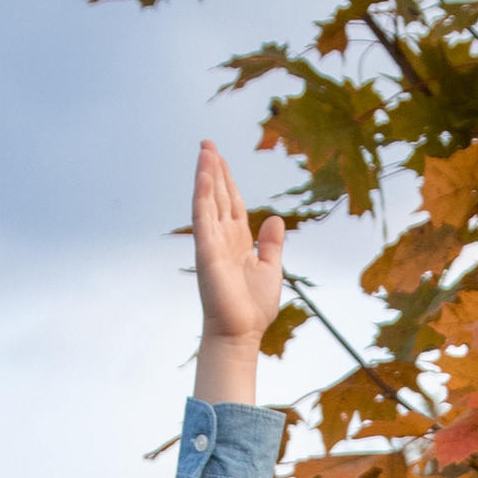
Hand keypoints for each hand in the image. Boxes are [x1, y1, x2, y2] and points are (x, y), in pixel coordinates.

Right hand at [190, 139, 283, 405]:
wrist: (241, 334)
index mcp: (238, 243)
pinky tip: (203, 172)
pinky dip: (202, 193)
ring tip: (205, 149)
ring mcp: (212, 242)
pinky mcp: (206, 249)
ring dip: (206, 173)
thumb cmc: (253, 310)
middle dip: (214, 169)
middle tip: (208, 143)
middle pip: (218, 196)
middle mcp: (223, 238)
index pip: (232, 204)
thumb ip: (271, 244)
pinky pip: (202, 215)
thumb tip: (275, 219)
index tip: (222, 159)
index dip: (228, 181)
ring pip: (209, 200)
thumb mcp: (271, 270)